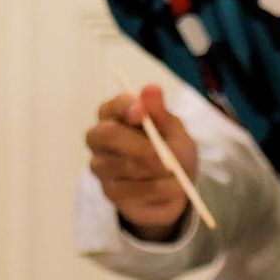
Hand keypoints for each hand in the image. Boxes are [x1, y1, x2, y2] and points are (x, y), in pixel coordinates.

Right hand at [85, 85, 197, 239]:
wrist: (179, 187)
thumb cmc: (172, 150)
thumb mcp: (173, 130)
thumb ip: (160, 113)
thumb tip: (151, 89)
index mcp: (114, 116)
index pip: (111, 107)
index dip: (124, 107)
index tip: (142, 111)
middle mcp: (100, 139)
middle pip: (107, 135)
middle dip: (140, 147)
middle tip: (167, 160)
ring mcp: (101, 166)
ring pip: (122, 166)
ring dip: (156, 172)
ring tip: (178, 174)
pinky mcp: (109, 191)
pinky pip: (131, 190)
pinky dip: (158, 189)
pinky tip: (173, 188)